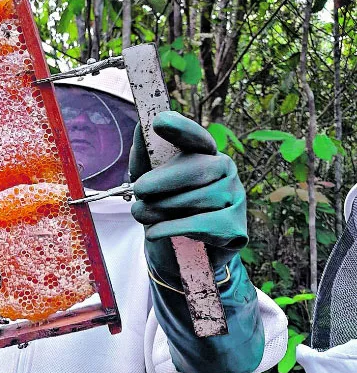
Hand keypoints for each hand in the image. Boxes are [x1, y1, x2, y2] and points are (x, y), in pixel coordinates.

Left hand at [129, 113, 264, 372]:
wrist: (177, 249)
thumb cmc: (162, 202)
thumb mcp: (147, 176)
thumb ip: (145, 152)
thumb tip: (143, 126)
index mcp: (203, 150)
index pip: (194, 135)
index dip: (180, 128)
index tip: (159, 122)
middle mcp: (225, 168)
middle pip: (197, 169)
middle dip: (163, 181)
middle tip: (138, 191)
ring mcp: (235, 196)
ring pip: (198, 199)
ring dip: (162, 209)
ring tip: (141, 214)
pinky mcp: (236, 226)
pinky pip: (202, 225)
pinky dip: (173, 228)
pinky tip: (154, 232)